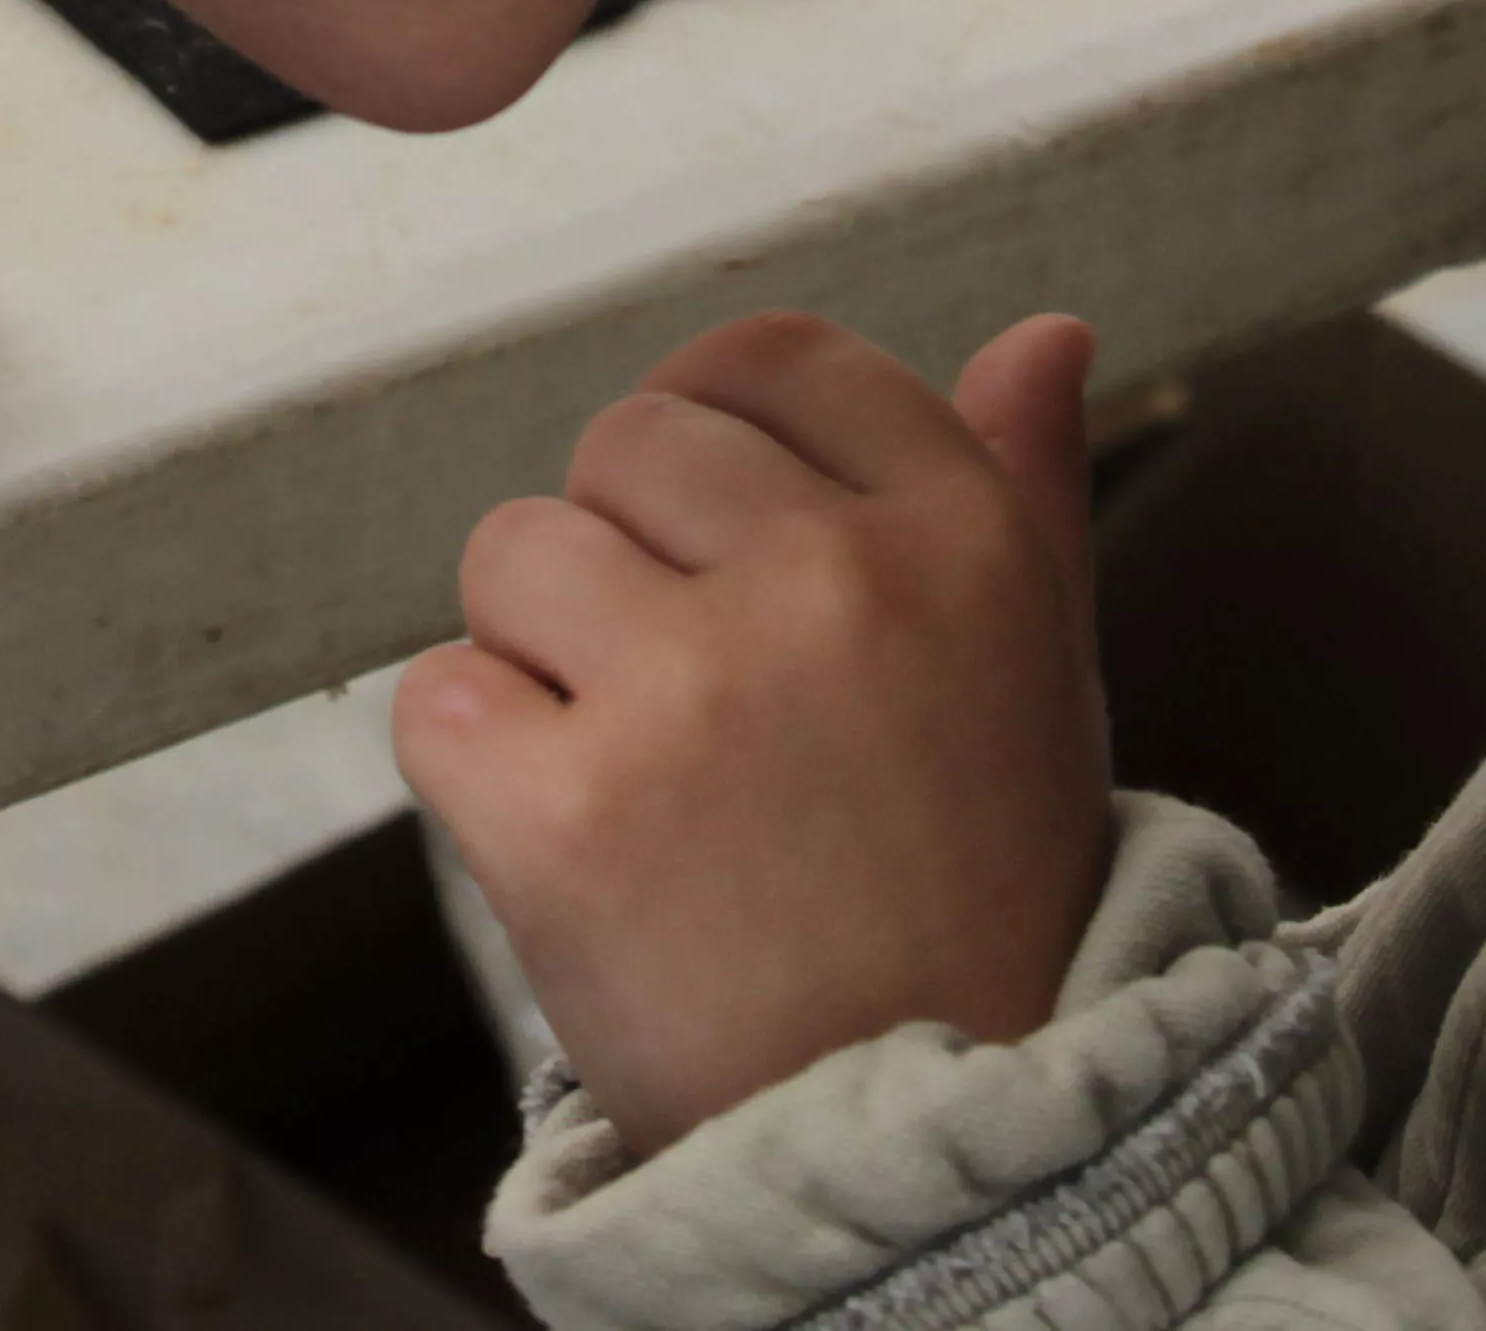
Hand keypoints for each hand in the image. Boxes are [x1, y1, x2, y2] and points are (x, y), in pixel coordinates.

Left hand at [399, 312, 1112, 1146]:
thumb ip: (1024, 490)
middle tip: (692, 697)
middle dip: (625, 552)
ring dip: (540, 656)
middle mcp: (834, 586)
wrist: (934, 1154)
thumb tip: (1044, 331)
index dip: (711, 427)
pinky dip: (477, 768)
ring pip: (511, 553)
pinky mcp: (562, 812)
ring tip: (644, 776)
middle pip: (624, 443)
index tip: (714, 533)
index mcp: (960, 536)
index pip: (772, 358)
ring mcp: (693, 694)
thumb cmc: (975, 897)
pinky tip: (577, 842)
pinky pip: (441, 696)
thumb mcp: (1036, 676)